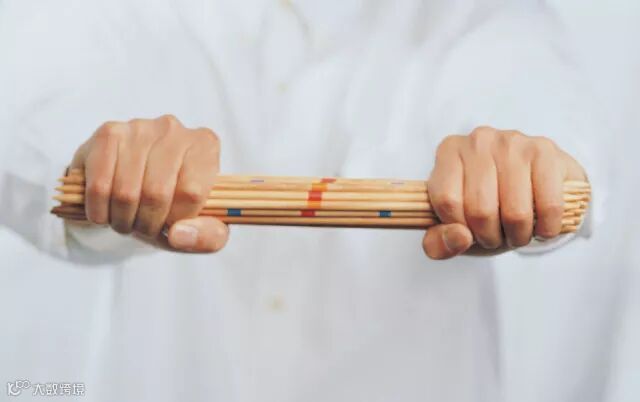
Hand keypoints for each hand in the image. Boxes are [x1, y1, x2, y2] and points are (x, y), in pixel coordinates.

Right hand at [70, 115, 227, 252]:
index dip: (177, 219)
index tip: (171, 225)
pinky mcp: (108, 134)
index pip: (192, 193)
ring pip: (126, 192)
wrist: (132, 185)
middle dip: (147, 224)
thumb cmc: (172, 204)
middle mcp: (174, 130)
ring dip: (122, 220)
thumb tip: (179, 235)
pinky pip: (99, 185)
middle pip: (156, 193)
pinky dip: (99, 211)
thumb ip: (208, 236)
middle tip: (143, 228)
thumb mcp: (202, 227)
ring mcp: (139, 128)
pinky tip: (105, 212)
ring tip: (126, 221)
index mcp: (205, 146)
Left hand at [423, 126, 586, 259]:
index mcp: (448, 152)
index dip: (460, 230)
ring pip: (515, 212)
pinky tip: (542, 226)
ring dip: (518, 236)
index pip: (447, 201)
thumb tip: (460, 238)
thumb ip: (440, 242)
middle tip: (496, 236)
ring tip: (517, 232)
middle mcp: (478, 140)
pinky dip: (546, 228)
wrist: (533, 186)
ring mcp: (513, 142)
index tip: (468, 233)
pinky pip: (548, 206)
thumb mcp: (453, 228)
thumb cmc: (486, 207)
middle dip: (490, 237)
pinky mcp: (545, 151)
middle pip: (480, 210)